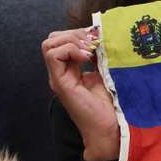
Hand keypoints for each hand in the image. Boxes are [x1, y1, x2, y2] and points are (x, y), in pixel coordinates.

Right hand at [42, 27, 118, 160]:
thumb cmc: (111, 104)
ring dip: (72, 40)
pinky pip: (54, 54)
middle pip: (53, 38)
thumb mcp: (106, 71)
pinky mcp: (60, 82)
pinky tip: (87, 58)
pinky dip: (70, 49)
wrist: (110, 127)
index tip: (99, 39)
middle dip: (74, 33)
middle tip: (94, 44)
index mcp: (70, 69)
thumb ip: (100, 55)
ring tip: (90, 51)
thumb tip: (101, 35)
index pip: (63, 39)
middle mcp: (61, 72)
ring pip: (50, 43)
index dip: (79, 33)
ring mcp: (58, 77)